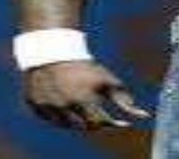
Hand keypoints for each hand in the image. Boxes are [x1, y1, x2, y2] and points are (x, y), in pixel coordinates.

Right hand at [22, 60, 150, 130]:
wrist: (52, 51)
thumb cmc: (85, 67)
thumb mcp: (107, 80)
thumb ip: (124, 100)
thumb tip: (144, 116)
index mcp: (83, 101)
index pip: (102, 123)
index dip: (114, 124)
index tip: (123, 123)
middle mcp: (64, 108)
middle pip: (85, 127)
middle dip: (98, 122)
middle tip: (103, 114)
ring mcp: (47, 108)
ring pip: (68, 126)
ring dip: (80, 121)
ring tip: (86, 107)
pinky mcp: (34, 107)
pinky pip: (51, 120)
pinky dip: (61, 117)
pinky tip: (68, 106)